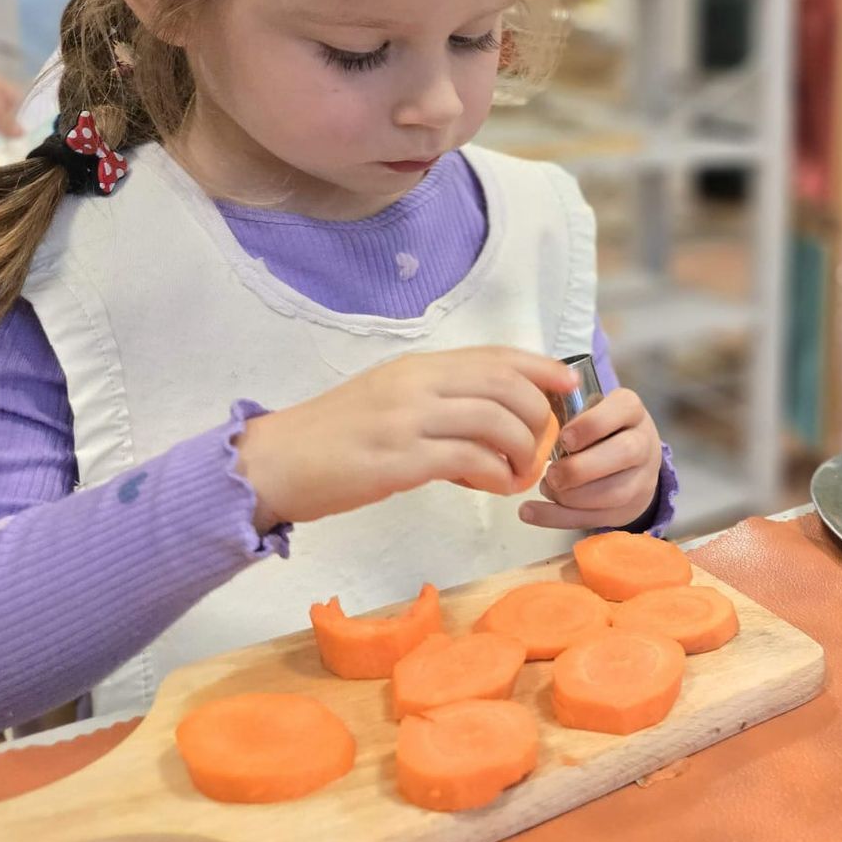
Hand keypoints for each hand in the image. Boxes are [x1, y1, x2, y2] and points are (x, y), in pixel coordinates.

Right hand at [235, 347, 579, 530]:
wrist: (272, 464)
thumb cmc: (330, 437)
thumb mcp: (387, 400)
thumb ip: (434, 399)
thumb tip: (488, 415)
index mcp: (415, 367)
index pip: (493, 356)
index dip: (539, 366)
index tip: (569, 382)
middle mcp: (415, 385)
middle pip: (503, 384)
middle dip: (538, 413)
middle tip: (548, 441)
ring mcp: (407, 420)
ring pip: (494, 421)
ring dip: (522, 449)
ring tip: (523, 471)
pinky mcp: (399, 461)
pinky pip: (469, 460)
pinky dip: (495, 473)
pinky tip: (497, 486)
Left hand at [524, 387, 661, 530]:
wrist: (628, 462)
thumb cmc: (596, 428)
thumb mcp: (589, 406)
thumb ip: (564, 401)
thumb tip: (535, 391)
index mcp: (631, 410)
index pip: (622, 409)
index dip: (591, 425)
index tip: (564, 437)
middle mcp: (644, 442)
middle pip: (625, 453)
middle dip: (582, 467)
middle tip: (552, 473)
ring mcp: (641, 478)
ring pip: (615, 492)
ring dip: (573, 497)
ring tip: (546, 488)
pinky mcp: (627, 508)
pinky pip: (595, 517)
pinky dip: (557, 518)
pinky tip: (529, 511)